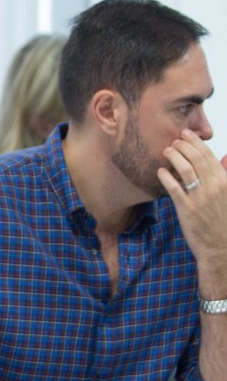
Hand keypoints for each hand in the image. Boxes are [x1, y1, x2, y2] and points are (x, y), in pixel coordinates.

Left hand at [159, 130, 226, 287]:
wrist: (220, 246)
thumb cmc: (222, 220)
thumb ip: (226, 175)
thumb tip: (225, 157)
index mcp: (225, 182)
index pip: (209, 156)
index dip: (196, 143)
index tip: (187, 134)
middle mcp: (214, 186)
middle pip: (196, 158)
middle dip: (183, 145)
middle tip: (173, 140)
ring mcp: (199, 197)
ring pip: (184, 169)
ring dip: (174, 156)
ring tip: (166, 150)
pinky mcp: (186, 208)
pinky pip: (173, 187)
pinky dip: (166, 176)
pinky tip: (160, 171)